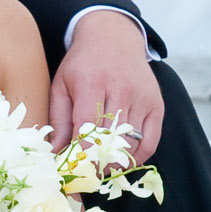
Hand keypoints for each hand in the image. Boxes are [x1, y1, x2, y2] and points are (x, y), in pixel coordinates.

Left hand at [49, 10, 163, 159]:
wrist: (113, 36)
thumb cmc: (82, 64)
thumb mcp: (61, 85)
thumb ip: (58, 119)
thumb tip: (55, 152)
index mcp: (91, 83)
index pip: (88, 127)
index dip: (81, 153)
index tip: (74, 169)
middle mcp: (120, 89)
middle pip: (110, 139)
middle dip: (96, 162)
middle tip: (86, 175)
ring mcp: (141, 97)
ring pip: (130, 142)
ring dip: (115, 161)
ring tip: (101, 168)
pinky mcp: (155, 104)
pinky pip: (150, 140)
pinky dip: (137, 156)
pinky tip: (123, 160)